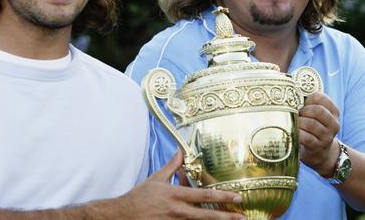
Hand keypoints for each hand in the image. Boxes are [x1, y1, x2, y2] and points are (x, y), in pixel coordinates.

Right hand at [118, 151, 244, 219]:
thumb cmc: (140, 197)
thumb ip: (172, 166)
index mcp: (175, 195)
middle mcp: (177, 210)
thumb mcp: (156, 179)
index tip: (236, 196)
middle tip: (241, 216)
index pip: (203, 195)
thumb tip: (182, 152)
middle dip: (225, 216)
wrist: (124, 215)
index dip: (222, 196)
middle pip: (206, 214)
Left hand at [298, 92, 339, 176]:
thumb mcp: (316, 115)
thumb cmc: (313, 129)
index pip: (321, 98)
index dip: (308, 98)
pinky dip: (297, 133)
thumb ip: (308, 103)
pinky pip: (306, 137)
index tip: (303, 103)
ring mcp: (327, 137)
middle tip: (297, 114)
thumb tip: (290, 88)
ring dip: (299, 122)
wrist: (321, 154)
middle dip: (304, 111)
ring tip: (295, 124)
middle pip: (318, 111)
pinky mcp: (317, 147)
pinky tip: (294, 132)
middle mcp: (334, 124)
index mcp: (334, 112)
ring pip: (311, 124)